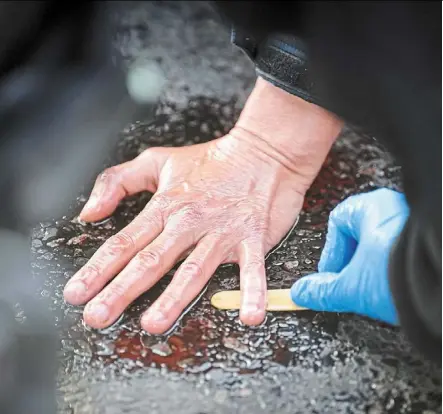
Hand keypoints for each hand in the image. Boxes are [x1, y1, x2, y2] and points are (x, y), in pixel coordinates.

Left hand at [63, 77, 342, 333]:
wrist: (264, 151)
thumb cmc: (211, 160)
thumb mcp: (157, 161)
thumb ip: (117, 181)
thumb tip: (89, 212)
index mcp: (166, 205)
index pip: (125, 242)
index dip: (98, 269)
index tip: (77, 293)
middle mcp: (190, 221)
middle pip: (151, 260)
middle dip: (122, 290)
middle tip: (98, 316)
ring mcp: (222, 231)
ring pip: (194, 268)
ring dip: (174, 297)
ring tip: (152, 323)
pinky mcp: (253, 238)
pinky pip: (253, 269)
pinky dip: (252, 291)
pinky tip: (248, 316)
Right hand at [291, 188, 408, 324]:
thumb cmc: (405, 274)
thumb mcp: (352, 287)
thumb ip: (323, 290)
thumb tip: (303, 293)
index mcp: (372, 206)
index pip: (338, 222)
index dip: (331, 252)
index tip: (331, 274)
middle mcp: (397, 206)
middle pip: (362, 232)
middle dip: (355, 261)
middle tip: (354, 282)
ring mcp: (418, 220)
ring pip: (386, 241)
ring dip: (377, 264)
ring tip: (379, 287)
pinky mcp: (434, 236)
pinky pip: (408, 248)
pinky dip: (400, 266)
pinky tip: (402, 284)